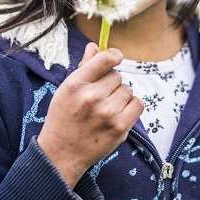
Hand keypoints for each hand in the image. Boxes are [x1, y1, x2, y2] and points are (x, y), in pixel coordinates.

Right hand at [37, 42, 143, 188]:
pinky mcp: (120, 127)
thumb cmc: (63, 118)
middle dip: (110, 84)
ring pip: (127, 90)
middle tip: (99, 97)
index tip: (115, 58)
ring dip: (120, 96)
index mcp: (75, 85)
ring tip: (106, 107)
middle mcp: (91, 97)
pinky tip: (118, 113)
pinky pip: (138, 104)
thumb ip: (84, 67)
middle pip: (117, 76)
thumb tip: (95, 46)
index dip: (113, 56)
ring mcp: (107, 113)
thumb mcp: (66, 90)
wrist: (61, 154)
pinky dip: (131, 107)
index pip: (104, 59)